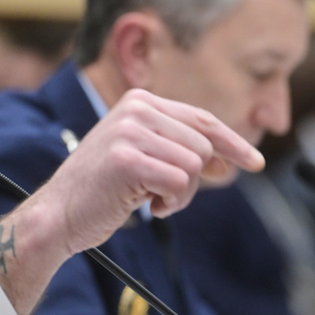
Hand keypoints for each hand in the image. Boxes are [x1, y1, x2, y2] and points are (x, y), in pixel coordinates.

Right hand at [0, 88, 262, 314]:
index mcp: (138, 101)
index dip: (233, 142)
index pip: (202, 118)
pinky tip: (147, 206)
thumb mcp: (139, 153)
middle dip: (194, 179)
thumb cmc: (100, 189)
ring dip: (182, 194)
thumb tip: (227, 156)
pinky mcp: (127, 159)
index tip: (256, 161)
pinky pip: (181, 182)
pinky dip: (172, 203)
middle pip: (203, 145)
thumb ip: (175, 144)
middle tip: (164, 195)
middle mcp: (135, 109)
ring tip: (152, 199)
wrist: (58, 213)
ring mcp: (129, 131)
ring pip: (195, 165)